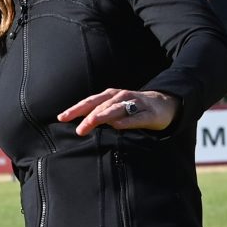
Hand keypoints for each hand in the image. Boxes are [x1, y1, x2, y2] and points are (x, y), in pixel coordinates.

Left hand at [58, 89, 176, 136]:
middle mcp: (121, 97)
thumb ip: (97, 115)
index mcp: (110, 96)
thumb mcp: (113, 109)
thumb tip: (76, 125)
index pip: (90, 102)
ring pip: (118, 109)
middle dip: (89, 116)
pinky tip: (118, 126)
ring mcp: (136, 104)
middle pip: (102, 106)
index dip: (76, 109)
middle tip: (78, 129)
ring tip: (92, 122)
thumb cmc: (133, 108)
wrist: (164, 104)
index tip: (61, 118)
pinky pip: (138, 117)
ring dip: (104, 116)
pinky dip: (128, 121)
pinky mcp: (150, 114)